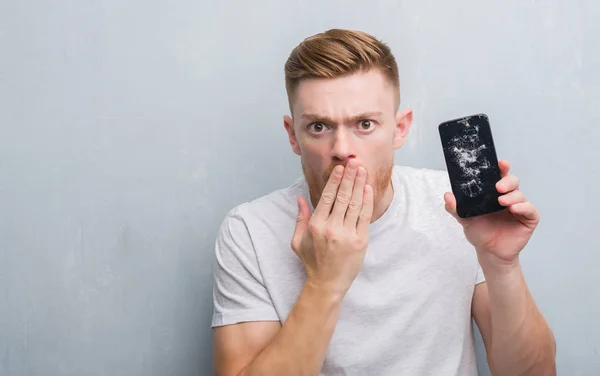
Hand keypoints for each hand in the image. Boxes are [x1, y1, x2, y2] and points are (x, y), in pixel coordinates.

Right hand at [291, 159, 373, 296]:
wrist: (327, 283)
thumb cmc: (312, 261)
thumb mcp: (297, 241)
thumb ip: (300, 218)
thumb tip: (300, 199)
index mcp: (316, 226)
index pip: (327, 197)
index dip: (334, 181)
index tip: (339, 168)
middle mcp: (332, 228)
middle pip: (342, 197)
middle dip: (349, 177)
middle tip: (354, 162)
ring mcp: (347, 235)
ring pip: (354, 204)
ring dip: (359, 185)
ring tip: (362, 171)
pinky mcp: (360, 241)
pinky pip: (364, 217)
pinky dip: (366, 201)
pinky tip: (367, 189)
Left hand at [444, 160, 539, 264]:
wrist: (489, 252)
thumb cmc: (479, 232)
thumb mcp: (464, 219)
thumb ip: (455, 208)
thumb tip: (447, 195)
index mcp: (493, 193)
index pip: (499, 176)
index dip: (501, 168)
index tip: (500, 163)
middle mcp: (508, 197)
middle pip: (512, 181)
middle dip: (507, 181)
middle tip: (498, 187)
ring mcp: (519, 207)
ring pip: (520, 194)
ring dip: (512, 196)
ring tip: (501, 201)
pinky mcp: (528, 219)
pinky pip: (530, 209)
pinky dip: (523, 207)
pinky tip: (514, 209)